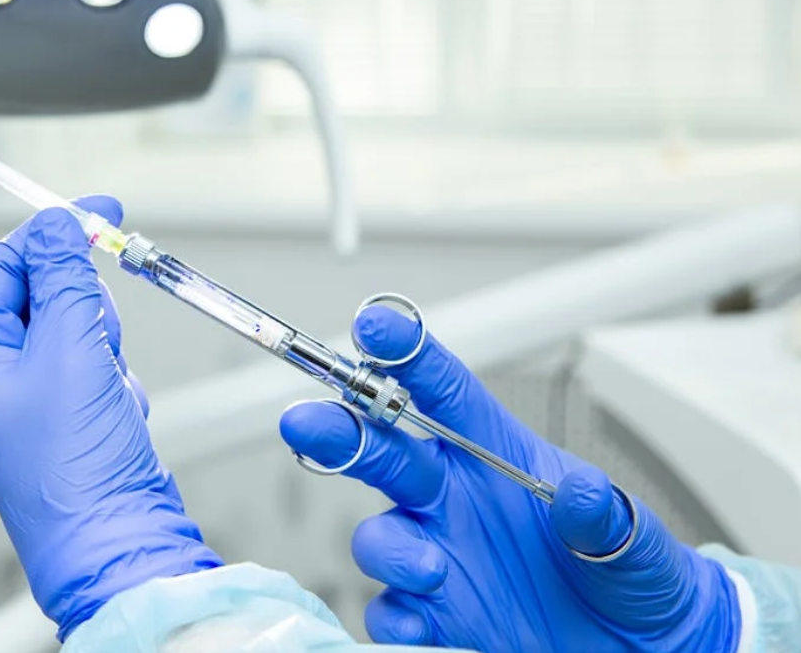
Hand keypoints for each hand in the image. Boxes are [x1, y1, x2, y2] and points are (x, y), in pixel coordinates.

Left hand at [0, 200, 220, 639]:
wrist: (116, 536)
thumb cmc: (74, 462)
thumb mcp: (69, 349)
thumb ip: (63, 276)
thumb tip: (57, 223)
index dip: (48, 239)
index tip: (96, 212)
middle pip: (41, 293)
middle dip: (81, 309)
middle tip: (97, 338)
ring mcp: (28, 394)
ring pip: (76, 324)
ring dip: (102, 345)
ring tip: (105, 388)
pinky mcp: (67, 408)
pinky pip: (96, 359)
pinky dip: (115, 375)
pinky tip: (114, 410)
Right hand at [280, 307, 741, 652]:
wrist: (641, 648)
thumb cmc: (631, 574)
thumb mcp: (638, 542)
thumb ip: (607, 517)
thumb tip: (584, 494)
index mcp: (495, 454)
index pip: (443, 392)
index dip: (406, 354)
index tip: (377, 327)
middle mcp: (452, 498)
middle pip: (380, 449)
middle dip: (338, 430)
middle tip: (308, 422)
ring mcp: (437, 554)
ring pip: (377, 534)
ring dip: (388, 547)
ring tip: (430, 569)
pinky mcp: (436, 615)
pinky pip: (392, 612)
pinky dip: (398, 618)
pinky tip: (423, 620)